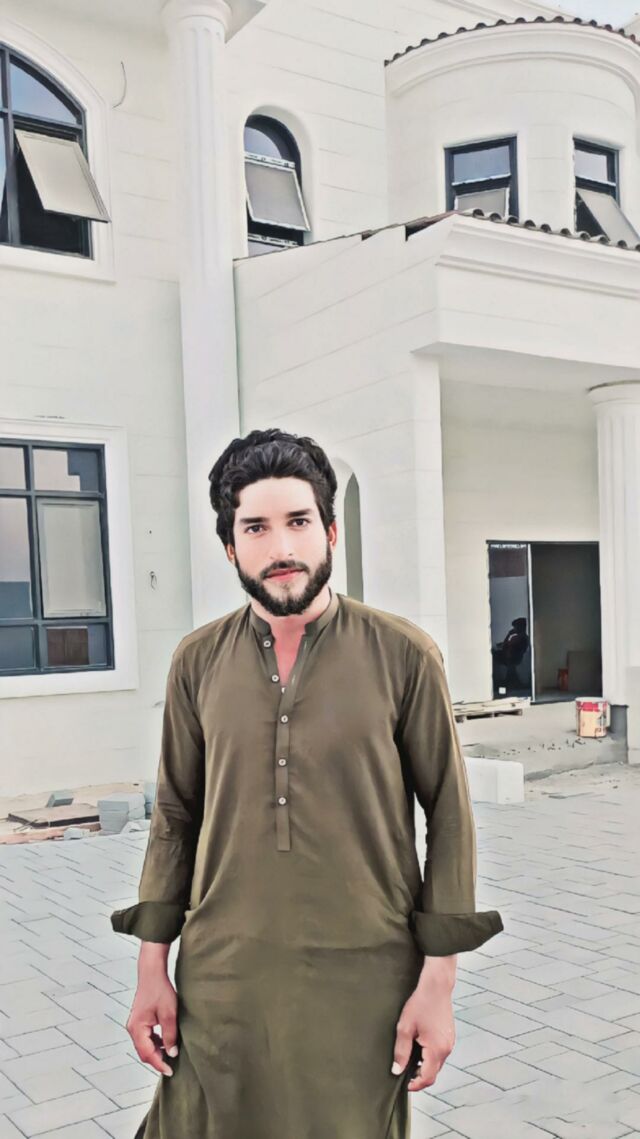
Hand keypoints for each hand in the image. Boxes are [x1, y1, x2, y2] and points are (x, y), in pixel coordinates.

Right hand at [126, 962, 178, 1077]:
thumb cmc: (160, 990)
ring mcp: (135, 1025)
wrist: (152, 973)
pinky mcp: (139, 1021)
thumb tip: (171, 1053)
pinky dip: (155, 1043)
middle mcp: (133, 1029)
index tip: (170, 1071)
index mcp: (137, 1028)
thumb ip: (169, 1035)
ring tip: (171, 1054)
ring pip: (145, 1045)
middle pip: (144, 1052)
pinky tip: (166, 1041)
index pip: (147, 1053)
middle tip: (172, 1065)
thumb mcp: (169, 1014)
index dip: (159, 1064)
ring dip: (156, 1051)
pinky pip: (146, 1038)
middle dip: (157, 1059)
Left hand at [391, 981, 455, 1091]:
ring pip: (437, 1064)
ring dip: (424, 1067)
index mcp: (436, 1049)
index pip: (427, 1077)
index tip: (404, 1084)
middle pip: (433, 1073)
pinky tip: (419, 1048)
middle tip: (404, 1073)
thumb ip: (401, 1052)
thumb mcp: (405, 1028)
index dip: (415, 1085)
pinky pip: (440, 1055)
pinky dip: (430, 1058)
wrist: (436, 987)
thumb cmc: (420, 1004)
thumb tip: (397, 1071)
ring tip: (410, 1059)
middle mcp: (446, 1049)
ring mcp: (450, 1043)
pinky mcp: (449, 1037)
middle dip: (419, 1076)